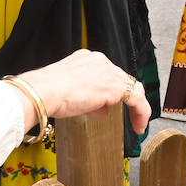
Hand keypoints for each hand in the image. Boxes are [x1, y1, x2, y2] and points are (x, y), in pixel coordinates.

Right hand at [18, 49, 151, 134]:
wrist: (43, 92)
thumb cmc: (47, 93)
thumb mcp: (70, 93)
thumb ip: (88, 98)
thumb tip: (101, 109)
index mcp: (87, 59)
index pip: (107, 74)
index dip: (111, 92)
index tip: (109, 105)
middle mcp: (100, 61)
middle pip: (122, 79)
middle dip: (125, 99)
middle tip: (129, 116)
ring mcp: (108, 72)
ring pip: (132, 87)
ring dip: (136, 107)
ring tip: (137, 123)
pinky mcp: (115, 86)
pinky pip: (137, 99)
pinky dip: (141, 112)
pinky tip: (139, 126)